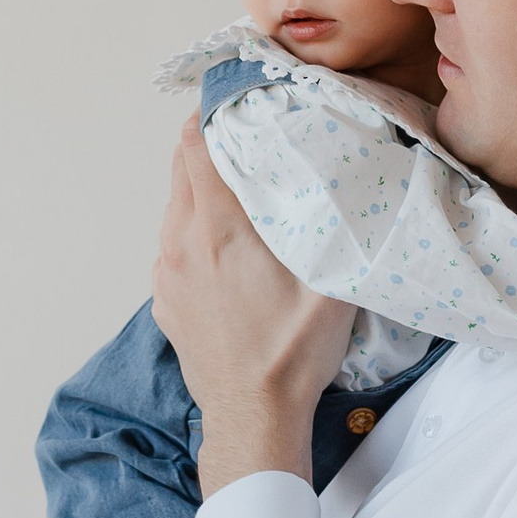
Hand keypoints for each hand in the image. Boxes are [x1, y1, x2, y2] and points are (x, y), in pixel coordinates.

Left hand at [150, 121, 352, 492]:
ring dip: (202, 190)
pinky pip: (174, 247)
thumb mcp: (330, 285)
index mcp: (218, 230)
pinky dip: (195, 232)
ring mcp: (166, 274)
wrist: (252, 419)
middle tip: (248, 137)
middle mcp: (181, 244)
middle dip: (210, 145)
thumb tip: (353, 179)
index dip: (212, 112)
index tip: (235, 98)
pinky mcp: (163, 300)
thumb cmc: (292, 354)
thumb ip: (335, 227)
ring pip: (175, 208)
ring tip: (243, 192)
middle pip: (181, 169)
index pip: (195, 144)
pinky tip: (229, 249)